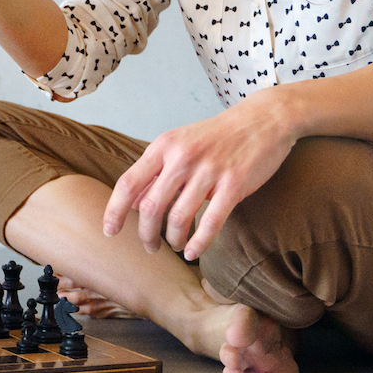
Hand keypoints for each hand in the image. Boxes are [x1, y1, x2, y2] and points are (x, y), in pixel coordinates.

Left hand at [101, 92, 299, 260]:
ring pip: (178, 217)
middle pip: (151, 207)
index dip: (114, 211)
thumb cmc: (217, 136)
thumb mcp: (179, 145)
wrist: (263, 119)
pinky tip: (193, 252)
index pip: (128, 183)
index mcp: (163, 146)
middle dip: (146, 234)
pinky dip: (199, 242)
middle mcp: (182, 157)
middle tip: (150, 247)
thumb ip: (156, 172)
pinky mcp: (234, 184)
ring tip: (175, 246)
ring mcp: (209, 171)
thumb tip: (131, 204)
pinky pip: (211, 222)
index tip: (109, 231)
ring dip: (173, 239)